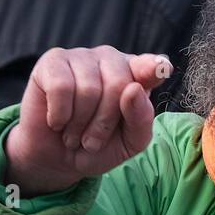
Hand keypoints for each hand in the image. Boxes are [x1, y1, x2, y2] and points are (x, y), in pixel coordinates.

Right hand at [4, 46, 171, 196]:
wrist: (56, 158)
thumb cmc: (98, 146)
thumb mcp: (129, 142)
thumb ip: (141, 119)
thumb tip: (134, 89)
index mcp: (137, 75)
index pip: (152, 67)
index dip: (155, 67)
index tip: (161, 69)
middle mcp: (112, 59)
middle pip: (118, 85)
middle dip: (104, 122)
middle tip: (92, 140)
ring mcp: (82, 56)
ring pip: (88, 89)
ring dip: (79, 124)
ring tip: (74, 133)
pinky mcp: (52, 61)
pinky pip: (61, 87)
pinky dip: (59, 114)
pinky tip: (57, 121)